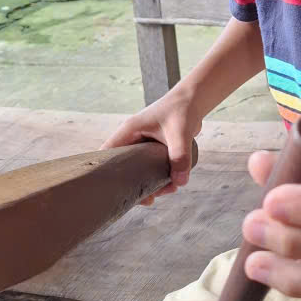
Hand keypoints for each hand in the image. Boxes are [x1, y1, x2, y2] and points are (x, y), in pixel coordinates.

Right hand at [102, 87, 200, 202]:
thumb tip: (179, 182)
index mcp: (128, 132)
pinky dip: (159, 177)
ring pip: (139, 170)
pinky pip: (150, 168)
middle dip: (135, 185)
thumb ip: (180, 157)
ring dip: (151, 183)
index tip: (116, 193)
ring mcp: (142, 145)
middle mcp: (132, 139)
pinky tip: (172, 184)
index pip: (106, 154)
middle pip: (123, 168)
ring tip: (168, 190)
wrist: (193, 100)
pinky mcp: (153, 149)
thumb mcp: (180, 134)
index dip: (106, 174)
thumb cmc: (182, 110)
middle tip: (149, 200)